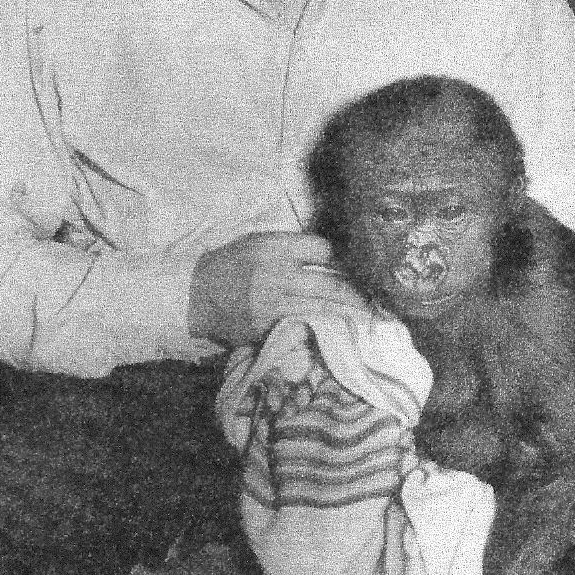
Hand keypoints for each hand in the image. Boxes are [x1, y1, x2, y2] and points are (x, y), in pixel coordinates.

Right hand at [188, 230, 367, 348]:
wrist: (195, 295)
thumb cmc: (230, 264)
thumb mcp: (257, 242)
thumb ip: (290, 247)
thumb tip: (329, 254)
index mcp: (274, 248)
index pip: (322, 250)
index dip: (339, 258)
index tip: (352, 266)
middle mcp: (276, 275)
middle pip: (330, 284)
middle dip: (357, 292)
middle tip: (379, 299)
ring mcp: (272, 305)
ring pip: (322, 309)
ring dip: (349, 314)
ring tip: (373, 318)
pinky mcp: (268, 328)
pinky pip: (303, 327)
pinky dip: (323, 328)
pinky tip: (342, 332)